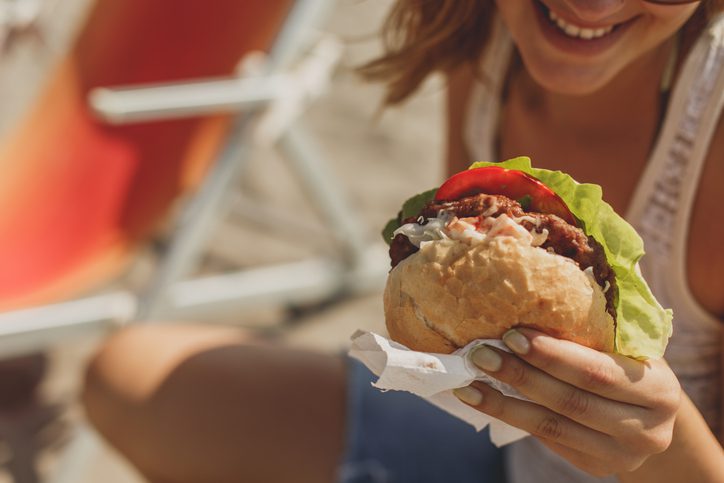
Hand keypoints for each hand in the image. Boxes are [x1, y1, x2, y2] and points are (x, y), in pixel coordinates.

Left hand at [453, 328, 681, 476]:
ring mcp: (622, 455)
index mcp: (660, 390)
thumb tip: (532, 291)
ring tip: (467, 382)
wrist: (648, 412)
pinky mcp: (596, 466)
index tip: (512, 334)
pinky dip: (508, 416)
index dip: (552, 355)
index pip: (597, 373)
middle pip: (571, 402)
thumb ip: (594, 327)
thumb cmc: (628, 362)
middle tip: (480, 353)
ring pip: (551, 426)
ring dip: (502, 403)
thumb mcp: (627, 344)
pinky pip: (545, 439)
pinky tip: (480, 398)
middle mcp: (648, 430)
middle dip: (521, 375)